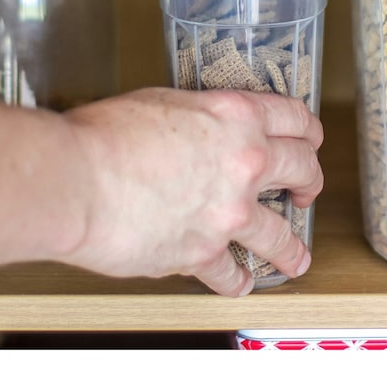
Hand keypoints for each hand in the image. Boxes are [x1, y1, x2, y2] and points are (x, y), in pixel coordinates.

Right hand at [63, 87, 324, 296]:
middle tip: (307, 192)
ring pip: (280, 234)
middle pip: (303, 170)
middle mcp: (245, 162)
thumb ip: (198, 119)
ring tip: (298, 258)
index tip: (310, 140)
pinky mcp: (203, 252)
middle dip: (310, 182)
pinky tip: (239, 284)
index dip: (307, 130)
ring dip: (292, 249)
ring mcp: (230, 211)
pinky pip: (230, 274)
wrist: (76, 180)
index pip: (294, 118)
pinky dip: (236, 282)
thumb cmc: (104, 135)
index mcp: (236, 117)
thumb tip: (200, 132)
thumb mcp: (164, 102)